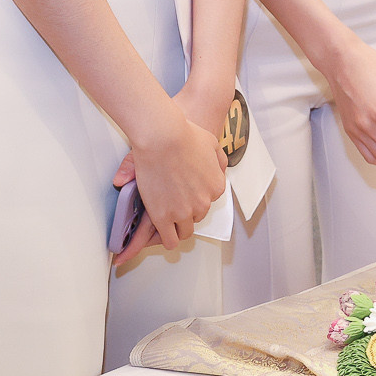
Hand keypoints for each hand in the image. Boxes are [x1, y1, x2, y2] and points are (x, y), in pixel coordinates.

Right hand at [113, 104, 224, 262]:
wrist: (163, 137)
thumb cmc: (184, 135)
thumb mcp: (212, 144)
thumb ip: (218, 159)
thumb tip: (218, 170)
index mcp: (216, 187)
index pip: (207, 202)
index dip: (193, 199)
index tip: (183, 196)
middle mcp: (204, 202)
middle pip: (196, 217)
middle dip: (184, 213)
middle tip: (170, 206)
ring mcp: (184, 212)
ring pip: (184, 232)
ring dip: (175, 227)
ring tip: (163, 222)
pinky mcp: (164, 217)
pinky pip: (169, 240)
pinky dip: (165, 239)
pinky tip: (157, 234)